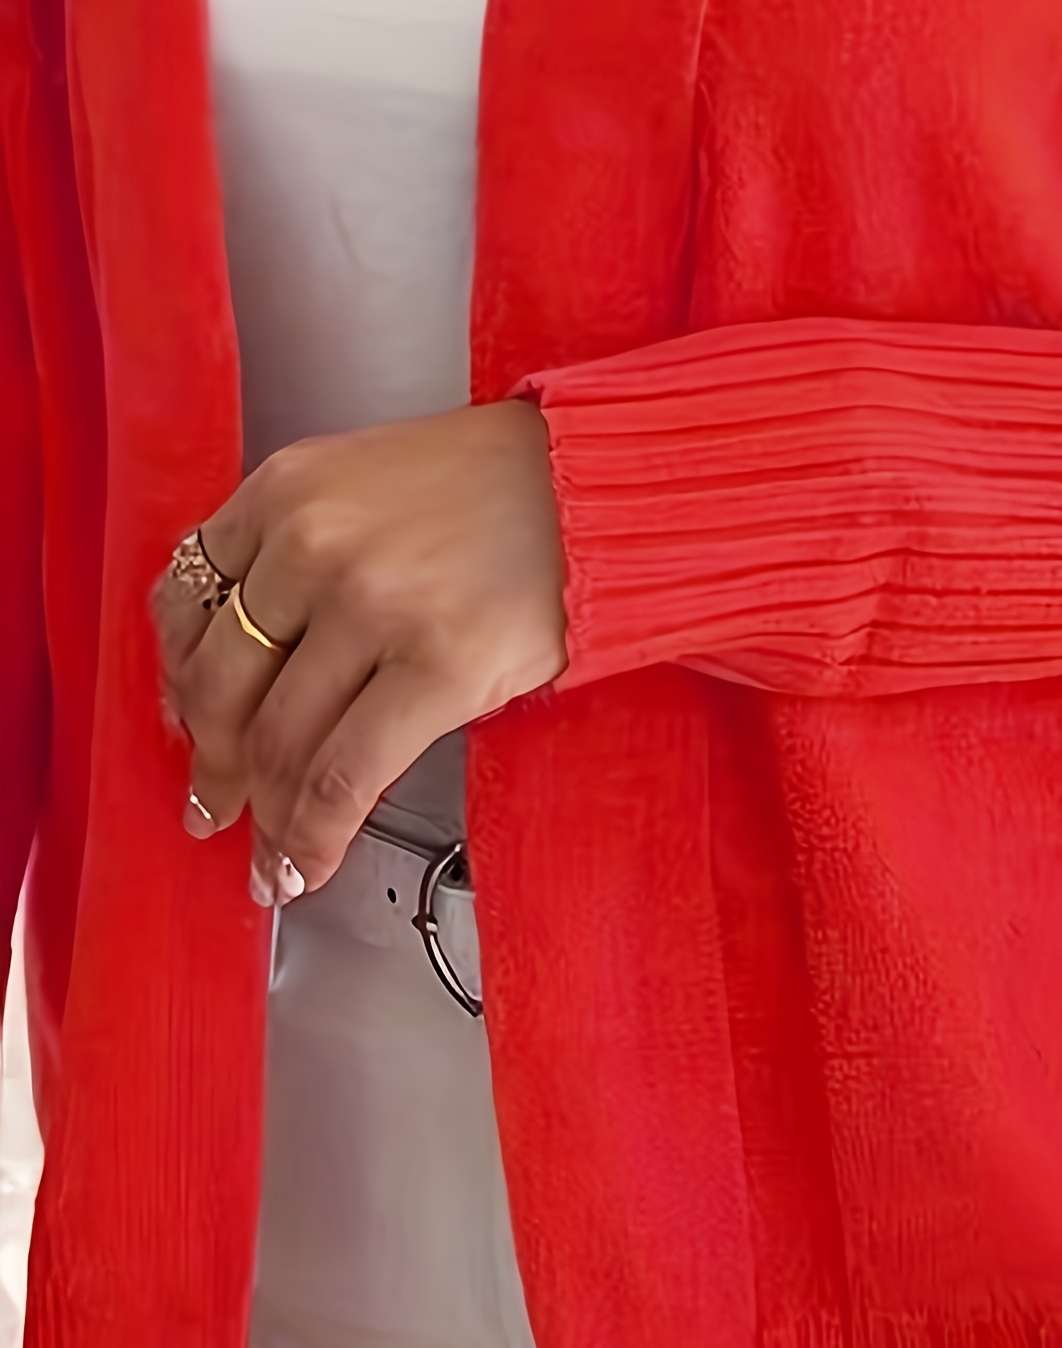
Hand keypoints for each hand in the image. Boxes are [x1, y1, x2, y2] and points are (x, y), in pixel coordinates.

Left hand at [155, 400, 566, 900]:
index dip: (176, 684)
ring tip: (271, 856)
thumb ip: (298, 550)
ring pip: (280, 743)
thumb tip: (249, 673)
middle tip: (216, 806)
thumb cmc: (498, 487)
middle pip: (223, 685)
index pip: (186, 602)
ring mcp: (374, 605)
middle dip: (214, 765)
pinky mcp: (439, 667)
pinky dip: (315, 837)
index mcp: (287, 489)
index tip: (185, 726)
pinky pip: (347, 777)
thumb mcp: (367, 482)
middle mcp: (314, 542)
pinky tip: (309, 865)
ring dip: (266, 818)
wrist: (600, 485)